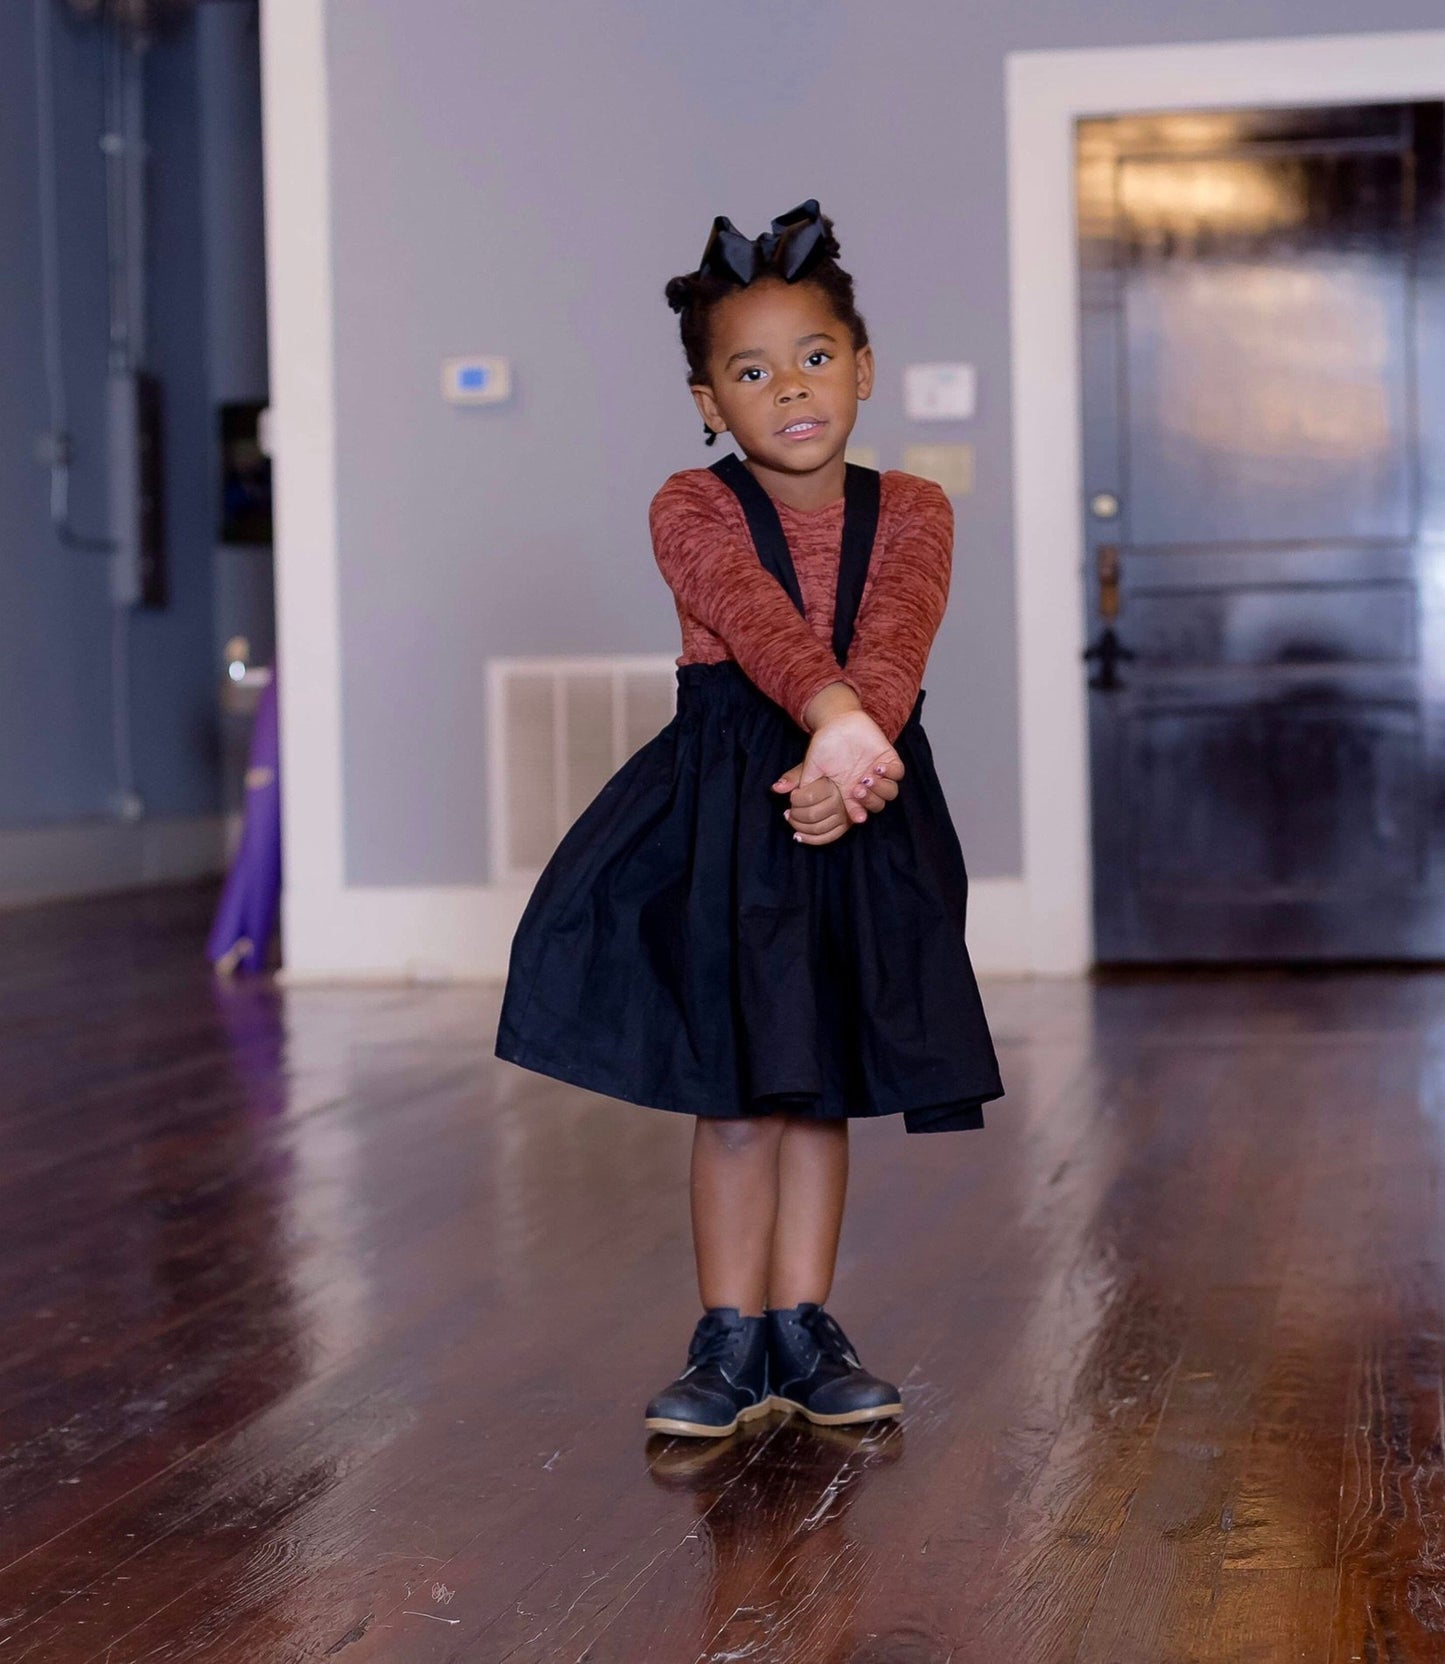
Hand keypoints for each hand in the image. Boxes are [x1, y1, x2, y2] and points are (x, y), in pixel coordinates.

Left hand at [773, 772, 851, 845]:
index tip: (793, 795)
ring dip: (799, 827)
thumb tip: (776, 788)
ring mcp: (844, 816)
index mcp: (832, 786)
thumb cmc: (821, 774)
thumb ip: (792, 778)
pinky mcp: (844, 827)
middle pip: (812, 815)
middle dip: (795, 814)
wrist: (841, 777)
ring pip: (817, 828)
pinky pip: (827, 838)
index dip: (795, 799)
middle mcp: (841, 802)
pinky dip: (809, 839)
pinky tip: (798, 835)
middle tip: (790, 810)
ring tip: (791, 819)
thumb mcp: (807, 769)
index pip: (809, 798)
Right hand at [794, 708, 904, 825]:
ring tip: (867, 777)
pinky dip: (891, 773)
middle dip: (870, 801)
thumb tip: (784, 794)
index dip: (859, 815)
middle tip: (857, 789)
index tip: (857, 816)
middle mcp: (865, 785)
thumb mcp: (810, 766)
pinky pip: (898, 773)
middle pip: (877, 805)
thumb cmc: (823, 744)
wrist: (837, 720)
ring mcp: (878, 773)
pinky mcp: (889, 759)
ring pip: (890, 792)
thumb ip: (802, 783)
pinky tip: (877, 766)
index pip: (858, 811)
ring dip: (881, 789)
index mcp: (849, 792)